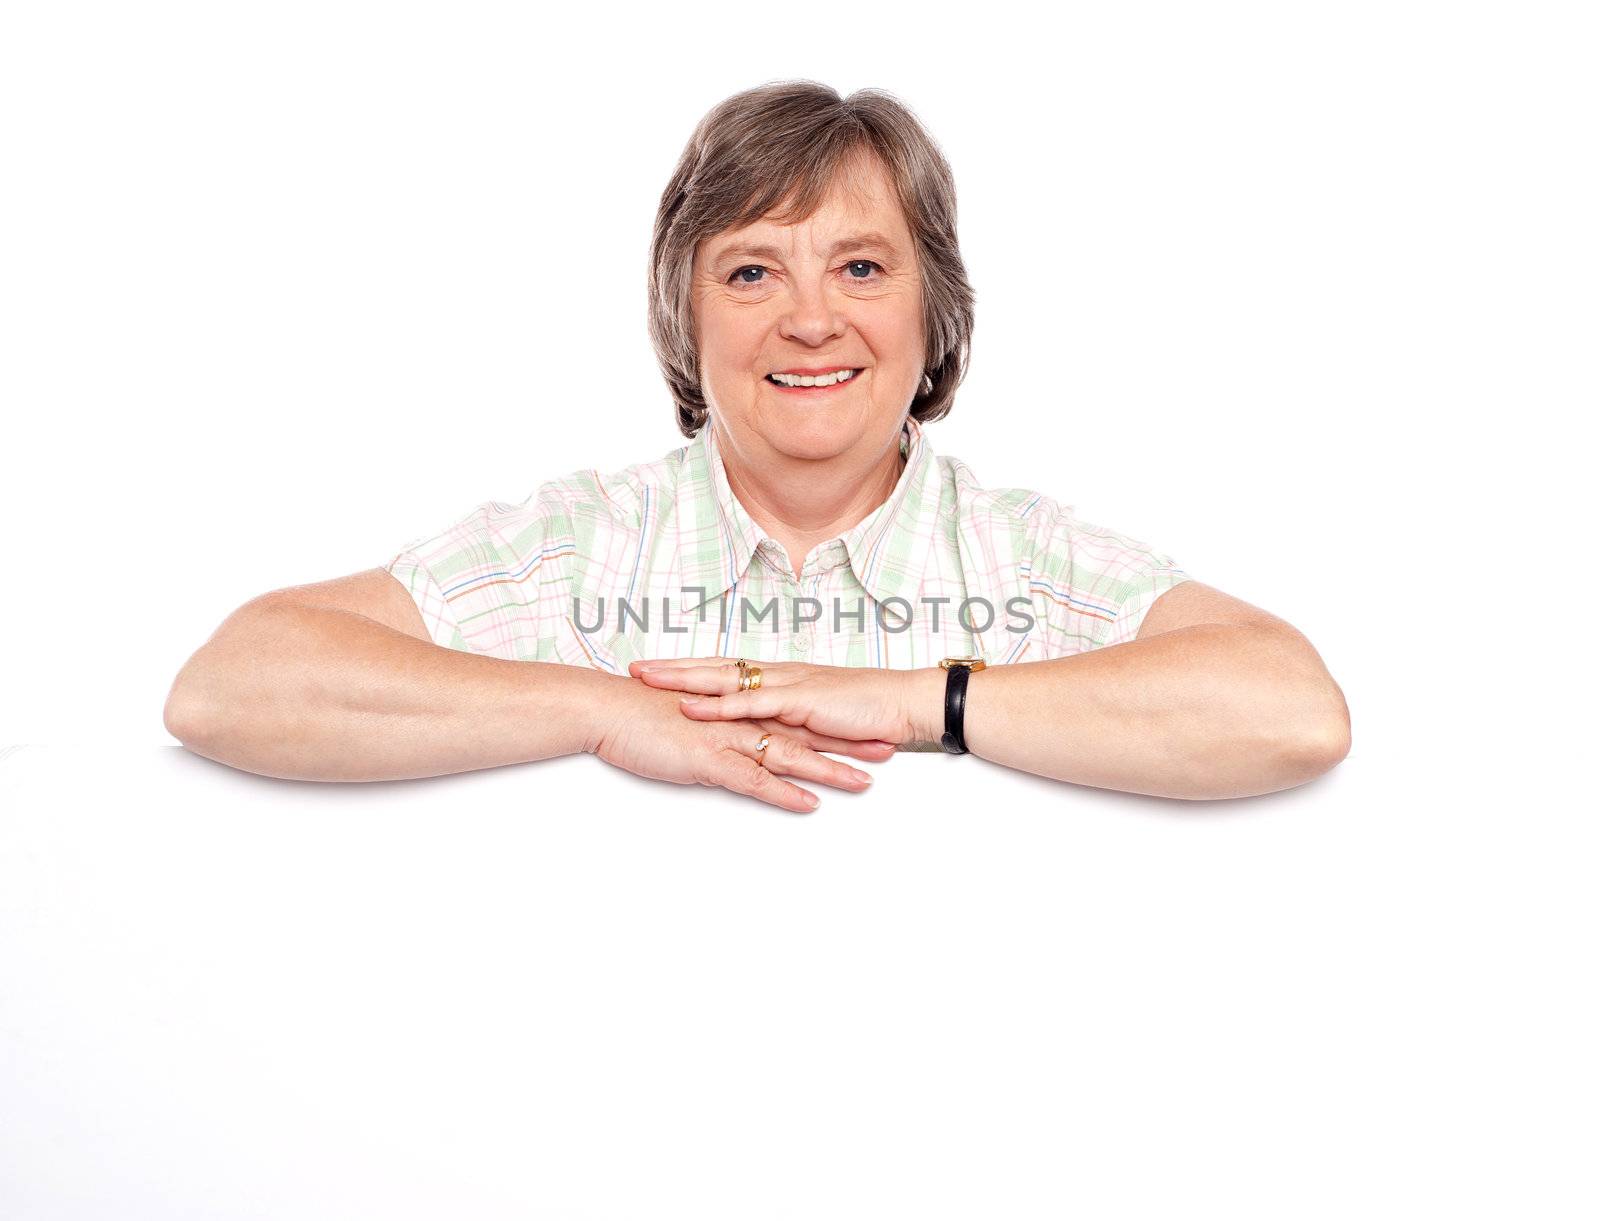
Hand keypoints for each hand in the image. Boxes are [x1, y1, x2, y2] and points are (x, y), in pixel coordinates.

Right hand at [589, 676, 895, 813]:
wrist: (605, 708)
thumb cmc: (638, 714)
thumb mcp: (686, 722)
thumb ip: (715, 732)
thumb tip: (732, 748)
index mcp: (736, 709)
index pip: (794, 716)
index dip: (831, 724)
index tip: (864, 730)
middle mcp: (739, 720)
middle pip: (804, 732)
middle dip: (847, 743)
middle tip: (886, 751)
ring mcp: (726, 738)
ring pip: (788, 755)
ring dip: (828, 769)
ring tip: (864, 782)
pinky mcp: (708, 758)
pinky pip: (753, 780)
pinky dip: (783, 792)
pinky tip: (808, 803)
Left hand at [627, 656, 940, 746]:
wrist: (901, 702)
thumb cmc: (867, 710)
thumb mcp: (820, 716)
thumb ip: (793, 719)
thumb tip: (768, 729)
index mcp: (782, 677)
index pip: (726, 668)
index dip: (690, 668)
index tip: (657, 668)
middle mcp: (778, 675)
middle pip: (715, 667)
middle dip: (673, 668)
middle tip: (635, 668)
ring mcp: (786, 686)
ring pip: (724, 680)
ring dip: (683, 680)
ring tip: (648, 680)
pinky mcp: (798, 702)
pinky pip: (750, 704)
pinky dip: (718, 705)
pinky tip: (692, 706)